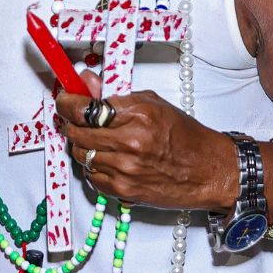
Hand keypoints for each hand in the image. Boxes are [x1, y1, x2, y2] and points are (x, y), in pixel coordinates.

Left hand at [54, 73, 235, 212]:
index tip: (65, 99)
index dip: (67, 102)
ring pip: (80, 155)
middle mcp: (130, 143)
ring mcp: (125, 169)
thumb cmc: (185, 138)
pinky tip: (110, 160)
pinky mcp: (123, 189)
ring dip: (84, 146)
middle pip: (76, 133)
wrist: (208, 171)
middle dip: (73, 124)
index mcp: (139, 115)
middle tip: (79, 119)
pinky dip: (94, 167)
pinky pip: (91, 176)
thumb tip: (86, 83)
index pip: (84, 108)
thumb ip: (115, 95)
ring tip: (101, 141)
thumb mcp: (153, 104)